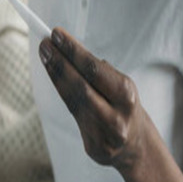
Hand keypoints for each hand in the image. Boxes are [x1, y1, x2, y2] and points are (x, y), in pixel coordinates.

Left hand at [39, 27, 149, 174]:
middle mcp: (116, 117)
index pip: (94, 69)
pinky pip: (74, 115)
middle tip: (44, 44)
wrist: (138, 147)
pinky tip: (54, 76)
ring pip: (73, 101)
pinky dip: (63, 93)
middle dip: (59, 63)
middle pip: (80, 86)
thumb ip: (99, 72)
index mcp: (127, 96)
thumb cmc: (124, 107)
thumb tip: (65, 49)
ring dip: (56, 76)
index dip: (72, 51)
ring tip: (46, 56)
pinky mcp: (93, 148)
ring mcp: (104, 135)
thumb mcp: (121, 87)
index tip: (56, 33)